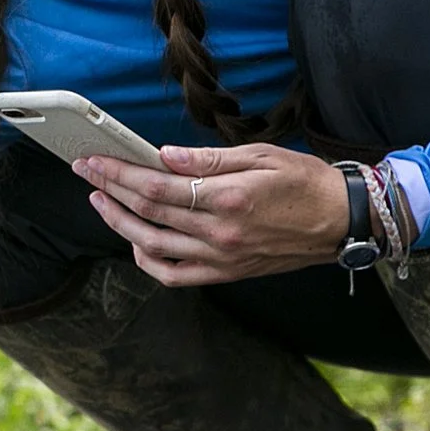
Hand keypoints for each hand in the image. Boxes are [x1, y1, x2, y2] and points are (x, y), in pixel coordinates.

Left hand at [76, 142, 352, 286]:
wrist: (342, 221)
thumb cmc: (306, 182)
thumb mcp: (260, 156)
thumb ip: (208, 159)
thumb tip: (163, 155)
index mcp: (229, 198)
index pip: (156, 186)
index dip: (119, 173)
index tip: (94, 161)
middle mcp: (221, 233)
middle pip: (148, 214)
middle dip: (110, 191)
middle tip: (87, 173)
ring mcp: (221, 258)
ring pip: (153, 247)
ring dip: (120, 224)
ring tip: (102, 202)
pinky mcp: (226, 273)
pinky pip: (175, 275)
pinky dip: (148, 261)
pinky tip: (137, 241)